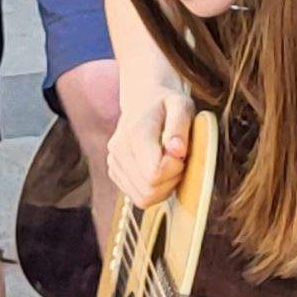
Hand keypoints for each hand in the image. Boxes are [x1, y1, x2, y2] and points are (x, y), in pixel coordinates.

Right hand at [104, 83, 191, 208]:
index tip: (182, 152)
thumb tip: (177, 151)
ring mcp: (114, 163)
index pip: (154, 174)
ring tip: (170, 163)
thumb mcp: (181, 104)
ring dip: (164, 187)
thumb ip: (180, 126)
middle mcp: (118, 151)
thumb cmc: (168, 102)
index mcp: (134, 134)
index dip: (175, 169)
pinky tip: (160, 169)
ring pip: (144, 198)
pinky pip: (139, 197)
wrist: (144, 98)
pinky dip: (155, 190)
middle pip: (149, 190)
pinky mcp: (115, 173)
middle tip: (178, 159)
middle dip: (171, 180)